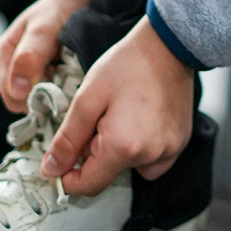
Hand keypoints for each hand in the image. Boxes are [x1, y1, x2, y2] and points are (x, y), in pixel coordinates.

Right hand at [0, 0, 93, 112]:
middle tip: (65, 78)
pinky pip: (47, 95)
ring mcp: (23, 74)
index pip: (12, 98)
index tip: (58, 87)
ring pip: (37, 101)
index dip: (35, 98)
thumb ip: (30, 57)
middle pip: (23, 103)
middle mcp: (8, 68)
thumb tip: (17, 89)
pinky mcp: (39, 77)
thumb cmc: (56, 10)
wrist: (73, 0)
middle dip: (45, 96)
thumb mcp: (44, 30)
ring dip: (54, 93)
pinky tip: (68, 75)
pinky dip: (60, 89)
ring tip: (67, 73)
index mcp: (1, 57)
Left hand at [42, 17, 194, 195]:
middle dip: (95, 154)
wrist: (169, 46)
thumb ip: (67, 138)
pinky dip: (142, 149)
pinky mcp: (180, 144)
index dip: (69, 176)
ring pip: (131, 167)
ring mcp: (169, 151)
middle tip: (98, 118)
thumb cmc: (127, 65)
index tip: (62, 159)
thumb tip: (51, 169)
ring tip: (121, 116)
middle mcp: (150, 156)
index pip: (89, 185)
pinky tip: (140, 122)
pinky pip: (153, 160)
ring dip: (119, 151)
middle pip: (109, 174)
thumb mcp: (87, 98)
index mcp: (123, 147)